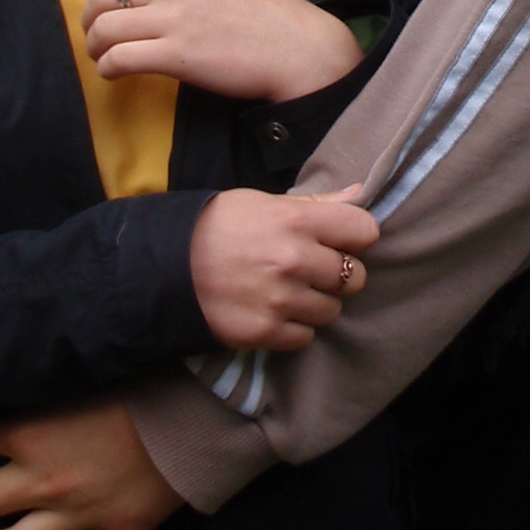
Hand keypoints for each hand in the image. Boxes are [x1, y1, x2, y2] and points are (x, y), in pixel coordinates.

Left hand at [71, 0, 363, 101]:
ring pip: (104, 27)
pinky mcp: (174, 55)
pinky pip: (118, 57)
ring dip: (94, 45)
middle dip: (88, 18)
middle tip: (94, 35)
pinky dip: (107, 67)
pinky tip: (113, 73)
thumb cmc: (264, 16)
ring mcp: (172, 18)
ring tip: (102, 57)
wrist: (296, 46)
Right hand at [190, 186, 377, 347]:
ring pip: (332, 310)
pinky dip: (293, 328)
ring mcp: (280, 300)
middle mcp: (293, 260)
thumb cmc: (218, 226)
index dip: (356, 236)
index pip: (365, 231)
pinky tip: (272, 311)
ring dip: (316, 303)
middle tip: (312, 270)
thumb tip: (360, 193)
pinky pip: (305, 337)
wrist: (165, 265)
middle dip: (337, 274)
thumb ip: (316, 203)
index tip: (341, 240)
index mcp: (296, 220)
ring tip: (287, 290)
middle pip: (355, 277)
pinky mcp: (264, 332)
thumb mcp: (264, 202)